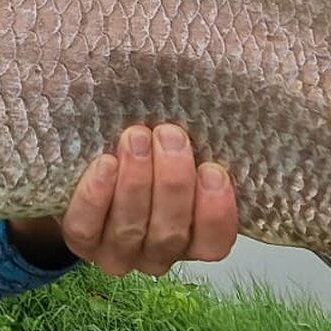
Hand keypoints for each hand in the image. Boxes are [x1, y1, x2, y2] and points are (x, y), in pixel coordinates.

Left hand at [60, 123, 236, 276]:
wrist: (87, 160)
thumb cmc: (150, 145)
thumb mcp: (182, 136)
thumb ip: (211, 126)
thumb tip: (250, 78)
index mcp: (194, 235)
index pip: (215, 242)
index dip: (217, 213)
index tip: (214, 170)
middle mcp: (157, 251)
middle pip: (170, 234)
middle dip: (172, 184)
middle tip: (170, 135)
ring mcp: (116, 251)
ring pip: (130, 231)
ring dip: (136, 183)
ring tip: (136, 137)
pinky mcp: (80, 240)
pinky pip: (85, 228)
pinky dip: (96, 197)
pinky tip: (104, 164)